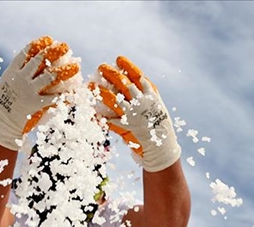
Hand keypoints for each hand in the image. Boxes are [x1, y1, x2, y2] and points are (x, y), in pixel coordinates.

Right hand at [0, 36, 80, 149]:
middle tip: (66, 46)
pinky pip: (53, 98)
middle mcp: (20, 79)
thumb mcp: (7, 85)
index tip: (49, 39)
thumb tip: (32, 61)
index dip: (37, 45)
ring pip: (49, 77)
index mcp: (12, 72)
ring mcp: (28, 91)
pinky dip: (64, 95)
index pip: (25, 54)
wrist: (2, 124)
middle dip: (54, 52)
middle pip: (39, 61)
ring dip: (64, 71)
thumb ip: (17, 73)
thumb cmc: (5, 104)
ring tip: (76, 66)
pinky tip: (73, 92)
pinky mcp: (35, 104)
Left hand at [92, 56, 180, 171]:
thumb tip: (135, 79)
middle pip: (123, 84)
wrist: (162, 141)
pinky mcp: (126, 125)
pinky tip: (92, 113)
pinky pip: (111, 121)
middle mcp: (141, 101)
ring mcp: (133, 113)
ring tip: (91, 85)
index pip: (137, 76)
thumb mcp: (156, 103)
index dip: (127, 67)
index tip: (118, 59)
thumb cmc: (159, 121)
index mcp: (150, 94)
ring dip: (101, 92)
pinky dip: (102, 118)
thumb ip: (146, 92)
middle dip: (111, 74)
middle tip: (101, 67)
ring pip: (114, 99)